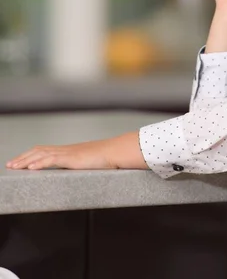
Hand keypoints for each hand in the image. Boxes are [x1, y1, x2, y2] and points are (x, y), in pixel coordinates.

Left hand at [6, 131, 146, 170]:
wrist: (118, 151)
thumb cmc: (109, 159)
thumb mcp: (92, 163)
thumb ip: (84, 167)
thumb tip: (83, 173)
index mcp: (70, 151)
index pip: (45, 150)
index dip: (31, 155)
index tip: (20, 162)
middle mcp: (66, 150)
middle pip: (39, 151)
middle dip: (23, 158)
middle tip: (10, 165)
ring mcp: (68, 153)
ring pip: (41, 154)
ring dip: (25, 161)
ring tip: (14, 167)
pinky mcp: (72, 158)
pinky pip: (52, 160)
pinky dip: (39, 163)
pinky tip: (30, 169)